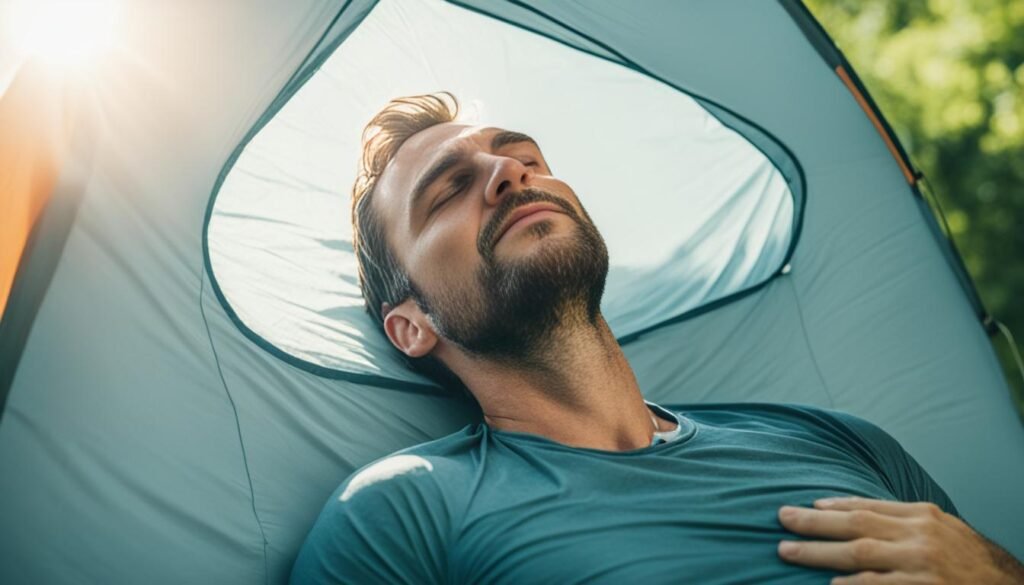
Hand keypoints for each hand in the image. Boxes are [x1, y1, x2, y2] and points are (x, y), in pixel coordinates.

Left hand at [777, 496, 1021, 583]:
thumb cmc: (969, 561)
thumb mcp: (942, 530)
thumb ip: (904, 521)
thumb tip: (856, 514)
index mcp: (923, 516)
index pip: (870, 506)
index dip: (835, 505)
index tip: (808, 505)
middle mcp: (919, 536)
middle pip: (856, 525)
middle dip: (815, 523)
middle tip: (782, 519)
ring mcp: (921, 565)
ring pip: (859, 554)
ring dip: (819, 553)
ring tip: (788, 551)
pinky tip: (830, 584)